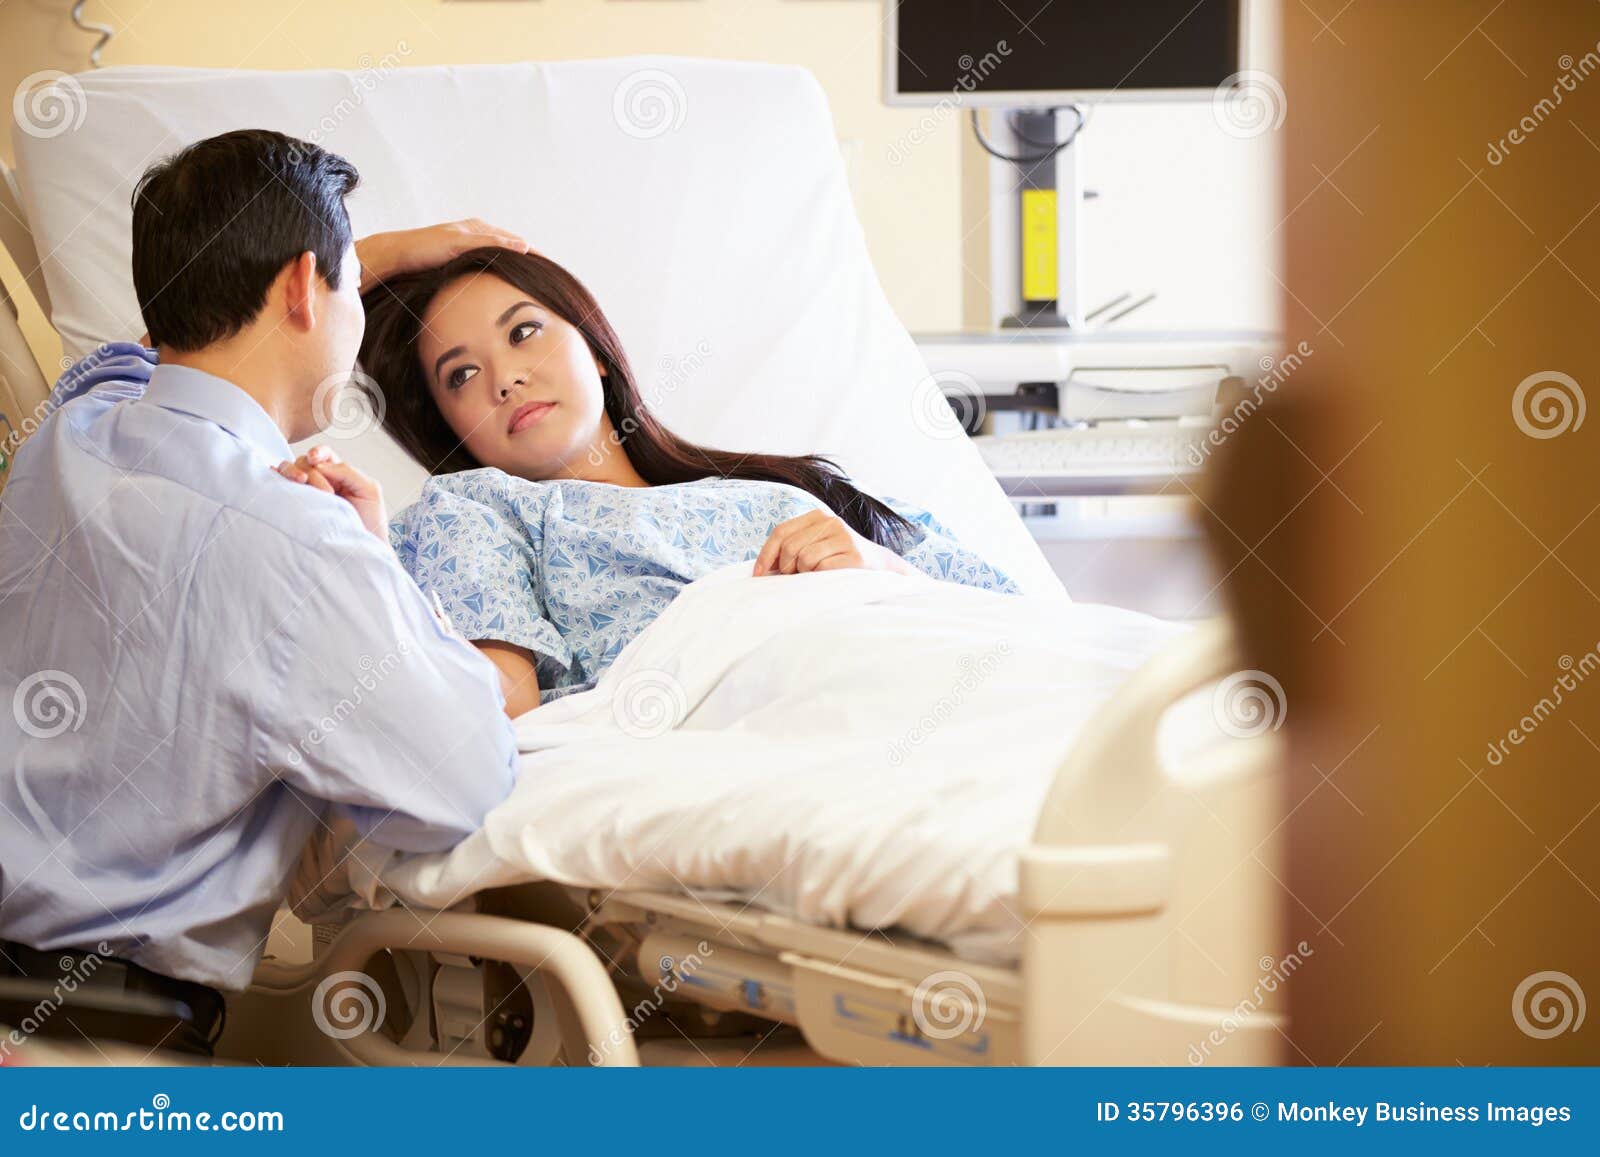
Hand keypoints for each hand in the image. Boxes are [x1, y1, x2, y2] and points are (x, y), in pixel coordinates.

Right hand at [276, 446, 388, 539]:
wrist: (360, 551)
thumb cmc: (369, 522)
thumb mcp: (369, 491)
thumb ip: (348, 472)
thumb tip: (318, 465)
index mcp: (337, 474)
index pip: (323, 455)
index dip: (318, 452)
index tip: (316, 458)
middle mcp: (318, 481)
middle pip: (304, 463)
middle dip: (313, 472)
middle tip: (327, 492)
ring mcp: (304, 493)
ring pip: (288, 471)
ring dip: (292, 472)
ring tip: (301, 482)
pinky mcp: (292, 507)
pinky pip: (277, 488)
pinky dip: (273, 481)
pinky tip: (277, 484)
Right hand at [356, 219, 533, 290]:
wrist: (397, 254)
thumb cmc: (421, 265)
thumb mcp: (452, 270)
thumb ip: (468, 274)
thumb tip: (481, 296)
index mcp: (474, 235)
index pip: (508, 246)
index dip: (528, 258)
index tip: (547, 272)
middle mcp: (474, 228)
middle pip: (513, 240)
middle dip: (535, 254)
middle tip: (556, 270)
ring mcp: (466, 231)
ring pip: (505, 239)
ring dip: (528, 249)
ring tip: (549, 261)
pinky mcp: (458, 237)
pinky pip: (488, 240)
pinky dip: (507, 244)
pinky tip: (524, 250)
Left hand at [751, 510, 913, 576]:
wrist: (881, 567)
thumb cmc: (840, 559)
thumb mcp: (817, 544)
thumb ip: (793, 547)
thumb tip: (762, 569)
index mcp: (818, 515)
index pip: (782, 531)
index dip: (766, 554)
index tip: (759, 575)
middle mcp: (831, 521)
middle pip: (790, 547)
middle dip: (786, 568)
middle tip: (795, 578)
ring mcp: (844, 537)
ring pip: (805, 559)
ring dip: (805, 575)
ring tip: (817, 576)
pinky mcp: (855, 556)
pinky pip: (822, 570)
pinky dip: (819, 579)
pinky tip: (829, 578)